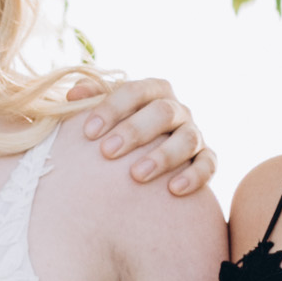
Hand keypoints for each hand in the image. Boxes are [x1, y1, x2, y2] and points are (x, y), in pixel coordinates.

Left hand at [68, 72, 214, 202]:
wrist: (146, 158)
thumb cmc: (119, 133)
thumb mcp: (106, 114)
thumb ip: (91, 101)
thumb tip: (73, 96)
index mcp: (153, 91)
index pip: (135, 90)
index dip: (112, 108)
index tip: (88, 131)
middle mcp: (177, 110)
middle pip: (163, 112)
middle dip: (135, 131)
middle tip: (107, 152)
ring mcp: (194, 133)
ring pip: (187, 139)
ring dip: (163, 156)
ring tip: (137, 175)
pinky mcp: (206, 158)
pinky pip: (208, 164)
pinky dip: (195, 176)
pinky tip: (174, 189)